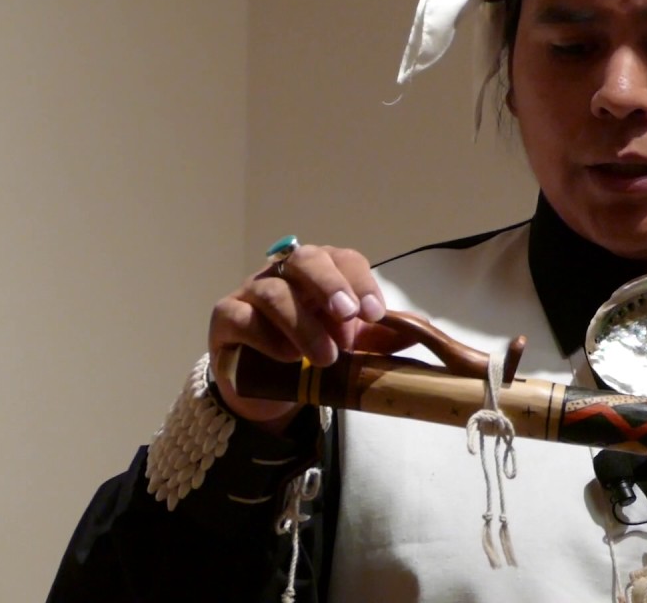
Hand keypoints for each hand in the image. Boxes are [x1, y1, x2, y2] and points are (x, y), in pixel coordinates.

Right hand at [208, 244, 406, 433]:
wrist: (266, 386)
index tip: (375, 313)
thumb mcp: (352, 345)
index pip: (345, 260)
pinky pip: (242, 318)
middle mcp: (287, 272)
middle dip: (330, 284)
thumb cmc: (311, 351)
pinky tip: (285, 357)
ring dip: (303, 324)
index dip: (361, 282)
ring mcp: (252, 291)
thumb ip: (381, 336)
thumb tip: (420, 329)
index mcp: (323, 271)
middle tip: (349, 315)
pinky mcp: (226, 316)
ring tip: (325, 357)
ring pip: (275, 292)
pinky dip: (266, 337)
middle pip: (306, 259)